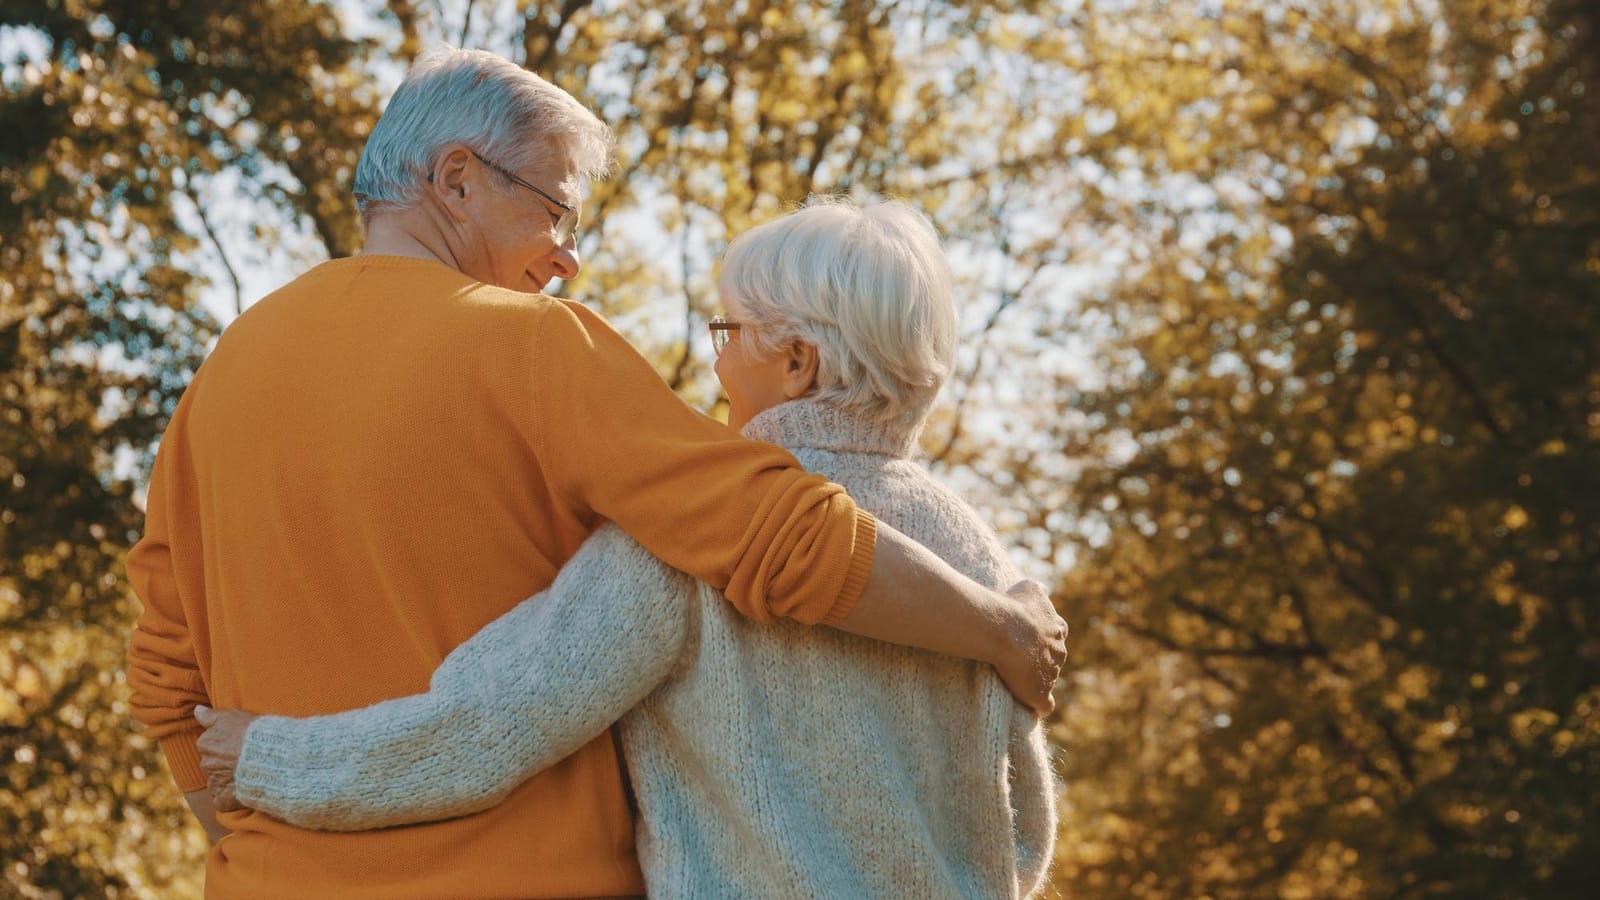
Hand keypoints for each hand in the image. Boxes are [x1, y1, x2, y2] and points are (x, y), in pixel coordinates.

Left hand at [194, 705, 260, 812]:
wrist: (269, 756)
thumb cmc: (253, 732)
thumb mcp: (232, 716)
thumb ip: (210, 715)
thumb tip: (197, 710)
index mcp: (205, 743)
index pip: (209, 744)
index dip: (225, 744)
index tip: (239, 744)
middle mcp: (205, 763)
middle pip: (212, 763)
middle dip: (224, 762)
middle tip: (245, 758)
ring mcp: (214, 781)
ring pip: (217, 780)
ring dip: (228, 778)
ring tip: (249, 773)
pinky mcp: (223, 798)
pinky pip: (222, 799)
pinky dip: (230, 797)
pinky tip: (243, 791)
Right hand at [992, 579, 1067, 716]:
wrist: (1007, 629)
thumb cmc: (1014, 607)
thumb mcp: (1030, 588)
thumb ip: (1039, 589)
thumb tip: (1044, 588)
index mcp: (1058, 629)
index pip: (1056, 635)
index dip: (1041, 638)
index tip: (1026, 639)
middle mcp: (1060, 651)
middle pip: (1053, 658)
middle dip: (1040, 659)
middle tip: (1017, 658)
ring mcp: (1052, 674)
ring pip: (1048, 679)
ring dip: (1035, 680)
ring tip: (1014, 679)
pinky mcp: (1041, 693)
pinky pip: (1045, 705)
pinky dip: (1038, 705)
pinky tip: (1030, 706)